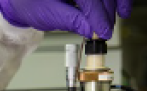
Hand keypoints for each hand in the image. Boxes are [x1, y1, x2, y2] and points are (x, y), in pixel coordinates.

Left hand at [0, 0, 132, 39]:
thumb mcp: (48, 14)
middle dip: (107, 10)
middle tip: (107, 30)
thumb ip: (71, 21)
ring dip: (114, 2)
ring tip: (116, 18)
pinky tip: (118, 8)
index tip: (103, 32)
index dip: (98, 15)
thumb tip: (91, 31)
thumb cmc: (29, 3)